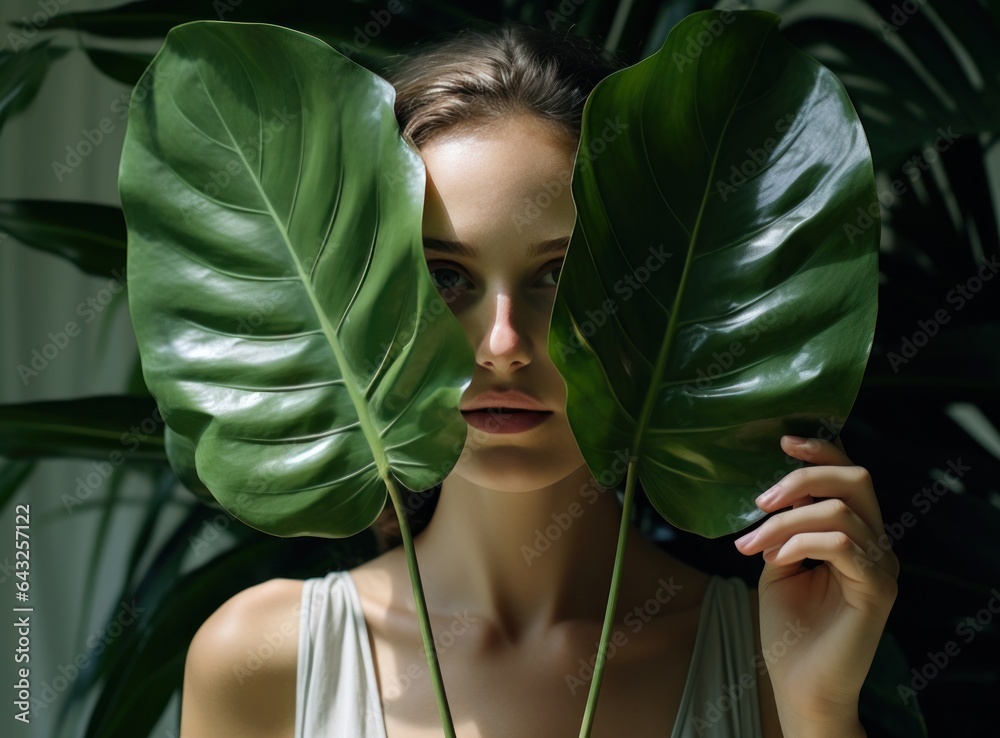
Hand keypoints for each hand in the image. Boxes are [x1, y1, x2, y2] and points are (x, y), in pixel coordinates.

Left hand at [733, 435, 898, 727]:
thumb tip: (774, 494)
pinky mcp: (877, 591)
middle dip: (803, 478)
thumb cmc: (789, 627)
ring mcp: (881, 566)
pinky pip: (842, 545)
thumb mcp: (778, 562)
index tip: (782, 441)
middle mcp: (877, 544)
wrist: (800, 684)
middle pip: (856, 479)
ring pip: (840, 512)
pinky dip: (802, 543)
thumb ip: (784, 527)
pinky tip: (776, 558)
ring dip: (786, 522)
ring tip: (752, 544)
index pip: (850, 475)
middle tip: (761, 501)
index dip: (822, 450)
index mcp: (856, 533)